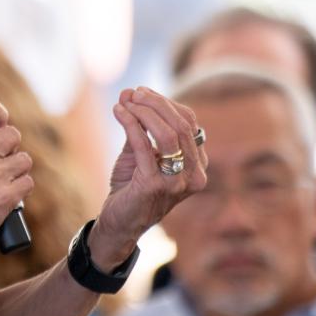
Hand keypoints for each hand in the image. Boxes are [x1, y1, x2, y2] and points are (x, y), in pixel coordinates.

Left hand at [95, 88, 210, 252]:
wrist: (118, 224)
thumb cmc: (131, 188)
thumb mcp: (138, 152)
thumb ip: (137, 124)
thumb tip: (130, 91)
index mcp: (197, 165)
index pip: (189, 123)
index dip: (165, 103)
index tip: (141, 93)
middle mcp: (194, 174)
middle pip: (181, 125)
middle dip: (155, 103)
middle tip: (134, 92)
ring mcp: (178, 182)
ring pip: (168, 133)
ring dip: (144, 111)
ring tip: (125, 101)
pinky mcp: (155, 186)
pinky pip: (144, 145)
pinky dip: (130, 123)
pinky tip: (118, 112)